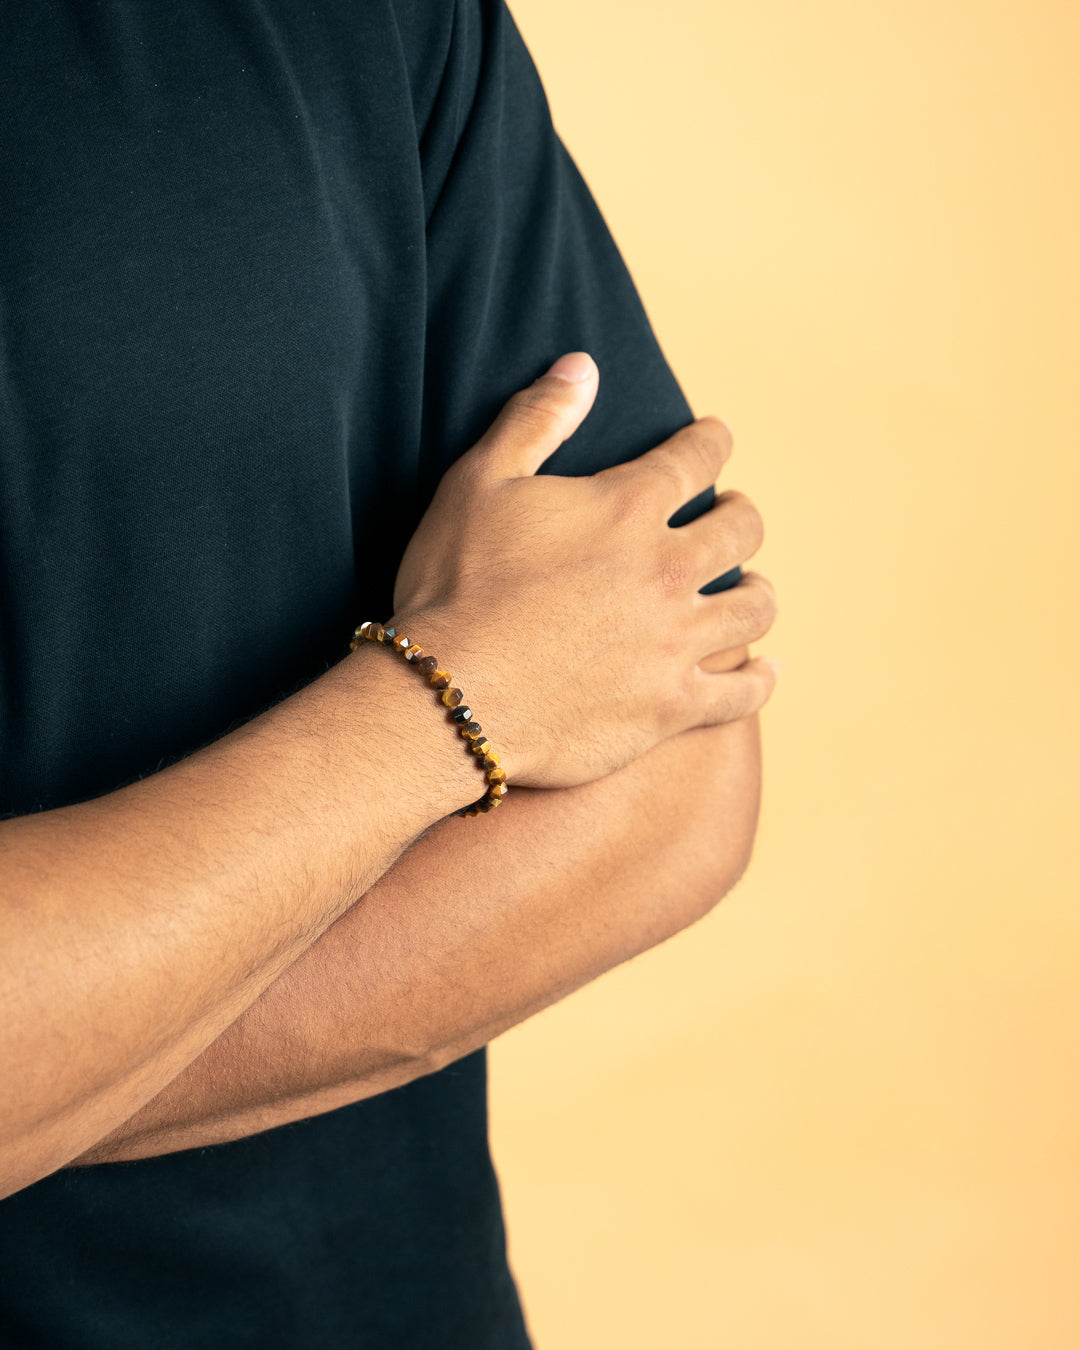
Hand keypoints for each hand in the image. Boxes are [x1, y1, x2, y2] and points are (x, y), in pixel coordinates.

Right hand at [388, 353, 776, 788]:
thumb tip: (583, 366)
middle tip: (734, 513)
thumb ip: (535, 420)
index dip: (711, 441)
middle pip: (741, 529)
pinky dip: (760, 678)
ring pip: (754, 607)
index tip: (716, 437)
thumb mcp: (478, 483)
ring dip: (758, 590)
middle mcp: (667, 569)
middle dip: (741, 512)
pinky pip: (742, 691)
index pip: (697, 457)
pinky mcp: (671, 706)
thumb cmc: (454, 585)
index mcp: (627, 508)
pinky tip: (764, 669)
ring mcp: (676, 641)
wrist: (451, 698)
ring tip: (751, 588)